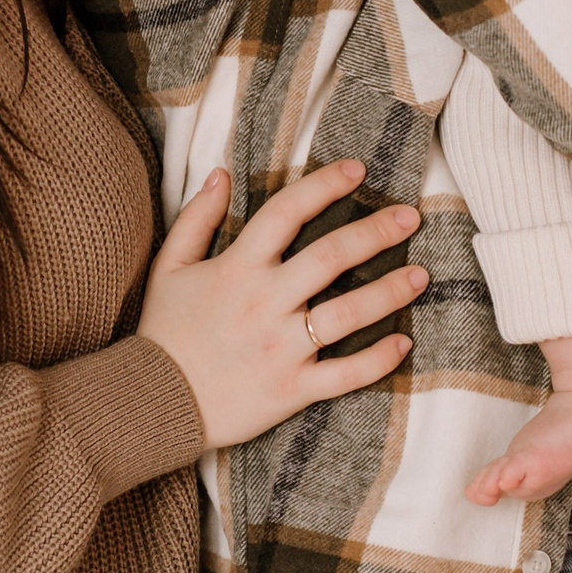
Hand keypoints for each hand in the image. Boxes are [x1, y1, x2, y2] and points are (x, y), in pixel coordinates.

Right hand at [139, 158, 426, 450]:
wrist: (151, 402)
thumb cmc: (164, 332)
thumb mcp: (168, 266)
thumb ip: (197, 217)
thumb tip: (222, 174)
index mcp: (237, 267)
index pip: (286, 212)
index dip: (323, 185)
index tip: (357, 170)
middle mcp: (264, 302)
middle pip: (330, 257)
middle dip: (375, 232)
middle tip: (410, 216)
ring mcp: (281, 348)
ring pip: (347, 314)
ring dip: (388, 291)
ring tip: (420, 274)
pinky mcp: (291, 389)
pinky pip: (343, 375)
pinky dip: (377, 360)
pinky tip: (403, 342)